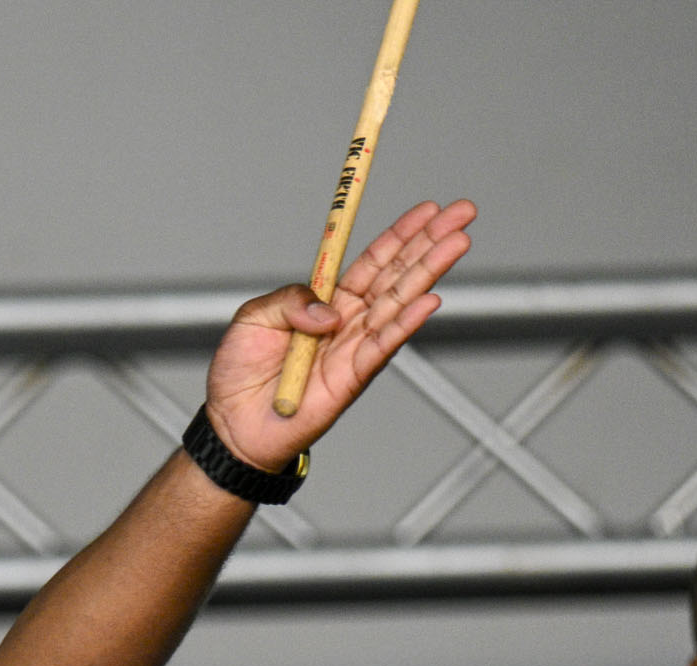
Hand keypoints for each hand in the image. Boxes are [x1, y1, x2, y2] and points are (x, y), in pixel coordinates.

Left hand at [207, 198, 478, 470]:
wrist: (233, 424)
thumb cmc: (240, 372)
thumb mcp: (253, 318)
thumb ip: (288, 300)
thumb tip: (330, 310)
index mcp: (328, 301)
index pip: (373, 261)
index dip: (400, 235)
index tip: (429, 209)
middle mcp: (349, 320)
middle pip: (397, 274)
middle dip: (431, 242)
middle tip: (463, 212)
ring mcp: (355, 347)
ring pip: (399, 302)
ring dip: (429, 272)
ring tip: (457, 243)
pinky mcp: (352, 377)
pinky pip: (383, 346)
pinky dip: (406, 323)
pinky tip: (431, 300)